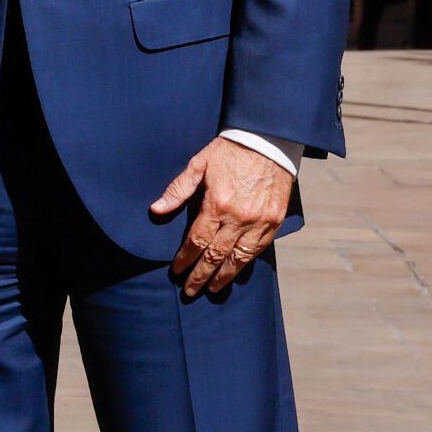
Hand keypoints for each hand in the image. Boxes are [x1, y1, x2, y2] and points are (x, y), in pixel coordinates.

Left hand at [149, 136, 291, 296]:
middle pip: (216, 255)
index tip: (176, 270)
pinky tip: (236, 272)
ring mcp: (259, 222)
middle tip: (190, 291)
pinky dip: (246, 264)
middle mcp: (239, 218)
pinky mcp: (274, 221)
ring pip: (239, 258)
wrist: (267, 140)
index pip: (197, 241)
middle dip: (201, 275)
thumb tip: (156, 209)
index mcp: (217, 204)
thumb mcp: (199, 164)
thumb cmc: (229, 151)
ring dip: (224, 276)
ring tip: (213, 289)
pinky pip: (258, 250)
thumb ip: (178, 190)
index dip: (185, 258)